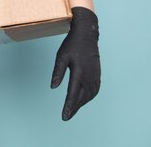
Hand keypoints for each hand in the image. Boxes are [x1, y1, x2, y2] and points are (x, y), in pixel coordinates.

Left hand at [51, 6, 100, 120]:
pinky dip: (88, 98)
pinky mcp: (97, 74)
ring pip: (89, 96)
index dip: (68, 106)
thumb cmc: (72, 44)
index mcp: (79, 72)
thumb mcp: (61, 56)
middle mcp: (89, 76)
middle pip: (81, 98)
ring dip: (81, 104)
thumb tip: (53, 87)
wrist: (87, 34)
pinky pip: (94, 90)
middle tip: (66, 116)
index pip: (73, 94)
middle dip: (74, 108)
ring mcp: (95, 76)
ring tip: (72, 109)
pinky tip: (82, 99)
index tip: (64, 116)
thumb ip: (57, 72)